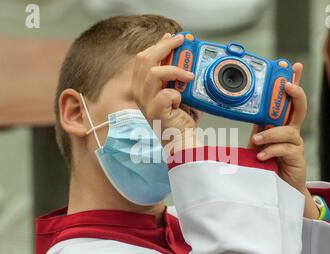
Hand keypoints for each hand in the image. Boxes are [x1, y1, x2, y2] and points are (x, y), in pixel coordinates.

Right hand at [131, 33, 199, 150]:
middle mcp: (140, 93)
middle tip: (181, 42)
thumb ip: (177, 77)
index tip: (172, 38)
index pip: (143, 59)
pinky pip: (165, 94)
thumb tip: (186, 59)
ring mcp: (145, 103)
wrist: (181, 140)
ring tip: (189, 75)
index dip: (157, 45)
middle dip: (164, 47)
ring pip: (153, 73)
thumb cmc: (179, 119)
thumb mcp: (178, 92)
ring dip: (174, 70)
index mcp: (142, 87)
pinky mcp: (155, 112)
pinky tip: (181, 101)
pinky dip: (177, 94)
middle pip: (144, 60)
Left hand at [249, 63, 318, 218]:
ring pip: (288, 131)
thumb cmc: (268, 163)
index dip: (293, 82)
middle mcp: (291, 131)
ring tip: (256, 140)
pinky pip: (285, 149)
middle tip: (287, 86)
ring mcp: (295, 144)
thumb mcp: (259, 142)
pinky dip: (272, 151)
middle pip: (299, 107)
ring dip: (271, 133)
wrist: (279, 188)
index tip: (292, 66)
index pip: (287, 100)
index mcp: (281, 124)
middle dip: (295, 94)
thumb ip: (256, 127)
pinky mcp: (296, 158)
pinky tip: (261, 156)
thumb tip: (237, 111)